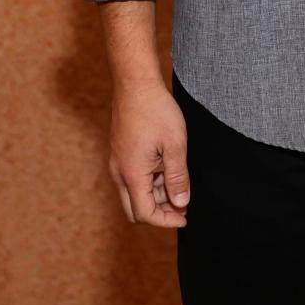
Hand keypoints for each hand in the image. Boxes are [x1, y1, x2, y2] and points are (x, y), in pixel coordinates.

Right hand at [108, 79, 190, 226]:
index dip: (166, 221)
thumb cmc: (156, 110)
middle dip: (159, 212)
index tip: (185, 216)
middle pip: (135, 209)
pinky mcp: (120, 153)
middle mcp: (119, 172)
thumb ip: (178, 177)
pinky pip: (132, 177)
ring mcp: (118, 162)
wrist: (135, 83)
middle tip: (182, 203)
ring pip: (135, 193)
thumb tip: (182, 203)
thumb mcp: (175, 144)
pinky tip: (167, 165)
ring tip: (178, 178)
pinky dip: (150, 180)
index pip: (145, 214)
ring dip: (156, 194)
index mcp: (132, 174)